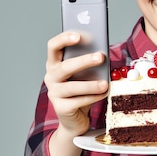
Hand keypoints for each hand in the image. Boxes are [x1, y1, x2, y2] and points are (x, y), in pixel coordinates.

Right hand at [45, 32, 107, 155]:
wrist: (76, 119)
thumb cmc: (82, 91)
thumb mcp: (85, 74)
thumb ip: (90, 64)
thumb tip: (103, 54)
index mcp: (55, 64)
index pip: (53, 46)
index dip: (64, 39)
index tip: (79, 36)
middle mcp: (51, 77)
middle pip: (64, 67)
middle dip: (83, 61)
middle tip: (100, 56)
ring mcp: (54, 93)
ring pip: (72, 87)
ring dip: (90, 84)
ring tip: (105, 83)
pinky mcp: (61, 108)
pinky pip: (78, 101)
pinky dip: (93, 97)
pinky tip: (104, 93)